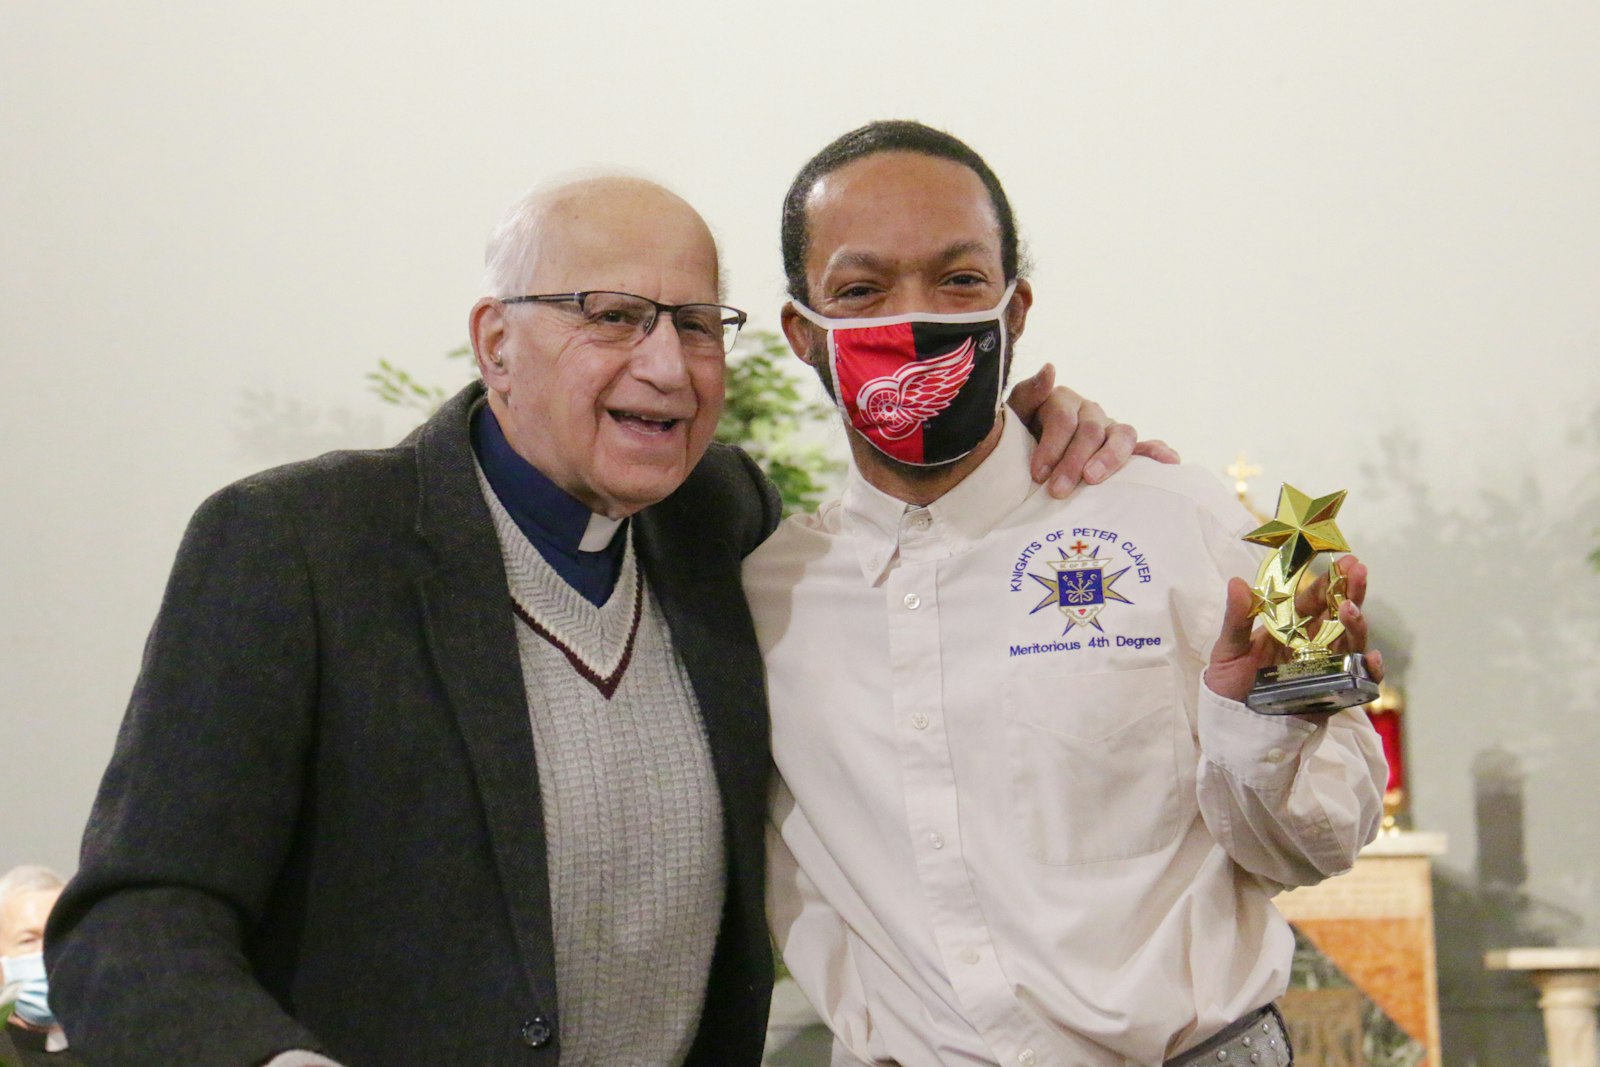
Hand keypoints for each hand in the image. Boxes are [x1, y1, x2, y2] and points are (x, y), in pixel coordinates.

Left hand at [1005, 363, 1177, 497]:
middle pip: (1090, 432)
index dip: (1052, 446)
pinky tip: (1169, 462)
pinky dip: (1158, 452)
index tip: (1038, 474)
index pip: (1064, 419)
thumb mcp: (1015, 414)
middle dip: (1073, 462)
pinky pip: (1144, 447)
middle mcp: (1090, 411)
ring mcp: (1109, 428)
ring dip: (1111, 458)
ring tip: (1095, 479)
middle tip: (1059, 490)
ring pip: (1121, 436)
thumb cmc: (1019, 435)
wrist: (1026, 452)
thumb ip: (1029, 393)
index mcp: (1063, 400)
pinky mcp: (1123, 447)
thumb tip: (1050, 368)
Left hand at [1204, 555, 1385, 708]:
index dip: (1329, 581)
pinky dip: (1370, 671)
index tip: (1343, 562)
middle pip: (1339, 615)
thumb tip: (1237, 582)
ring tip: (1350, 609)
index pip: (1314, 600)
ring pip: (1350, 642)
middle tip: (1359, 570)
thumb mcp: (1228, 650)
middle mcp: (1312, 645)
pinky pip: (1359, 681)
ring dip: (1356, 625)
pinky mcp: (1333, 694)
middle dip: (1351, 592)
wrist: (1231, 726)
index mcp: (1290, 628)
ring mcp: (1325, 668)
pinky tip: (1372, 657)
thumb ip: (1236, 619)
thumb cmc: (1229, 685)